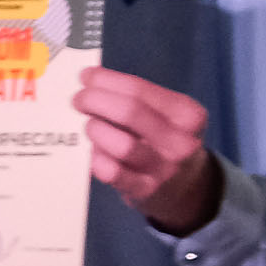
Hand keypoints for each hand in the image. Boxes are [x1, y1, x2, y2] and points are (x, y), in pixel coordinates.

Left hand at [74, 67, 220, 232]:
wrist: (184, 187)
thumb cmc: (163, 142)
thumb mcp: (166, 117)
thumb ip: (135, 99)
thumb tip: (89, 80)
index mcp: (188, 114)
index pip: (139, 89)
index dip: (105, 80)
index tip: (85, 76)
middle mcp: (181, 141)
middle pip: (130, 112)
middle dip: (95, 100)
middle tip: (78, 100)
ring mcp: (164, 168)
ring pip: (121, 144)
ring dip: (96, 130)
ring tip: (88, 126)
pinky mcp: (145, 190)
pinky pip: (111, 172)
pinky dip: (95, 159)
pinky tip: (91, 152)